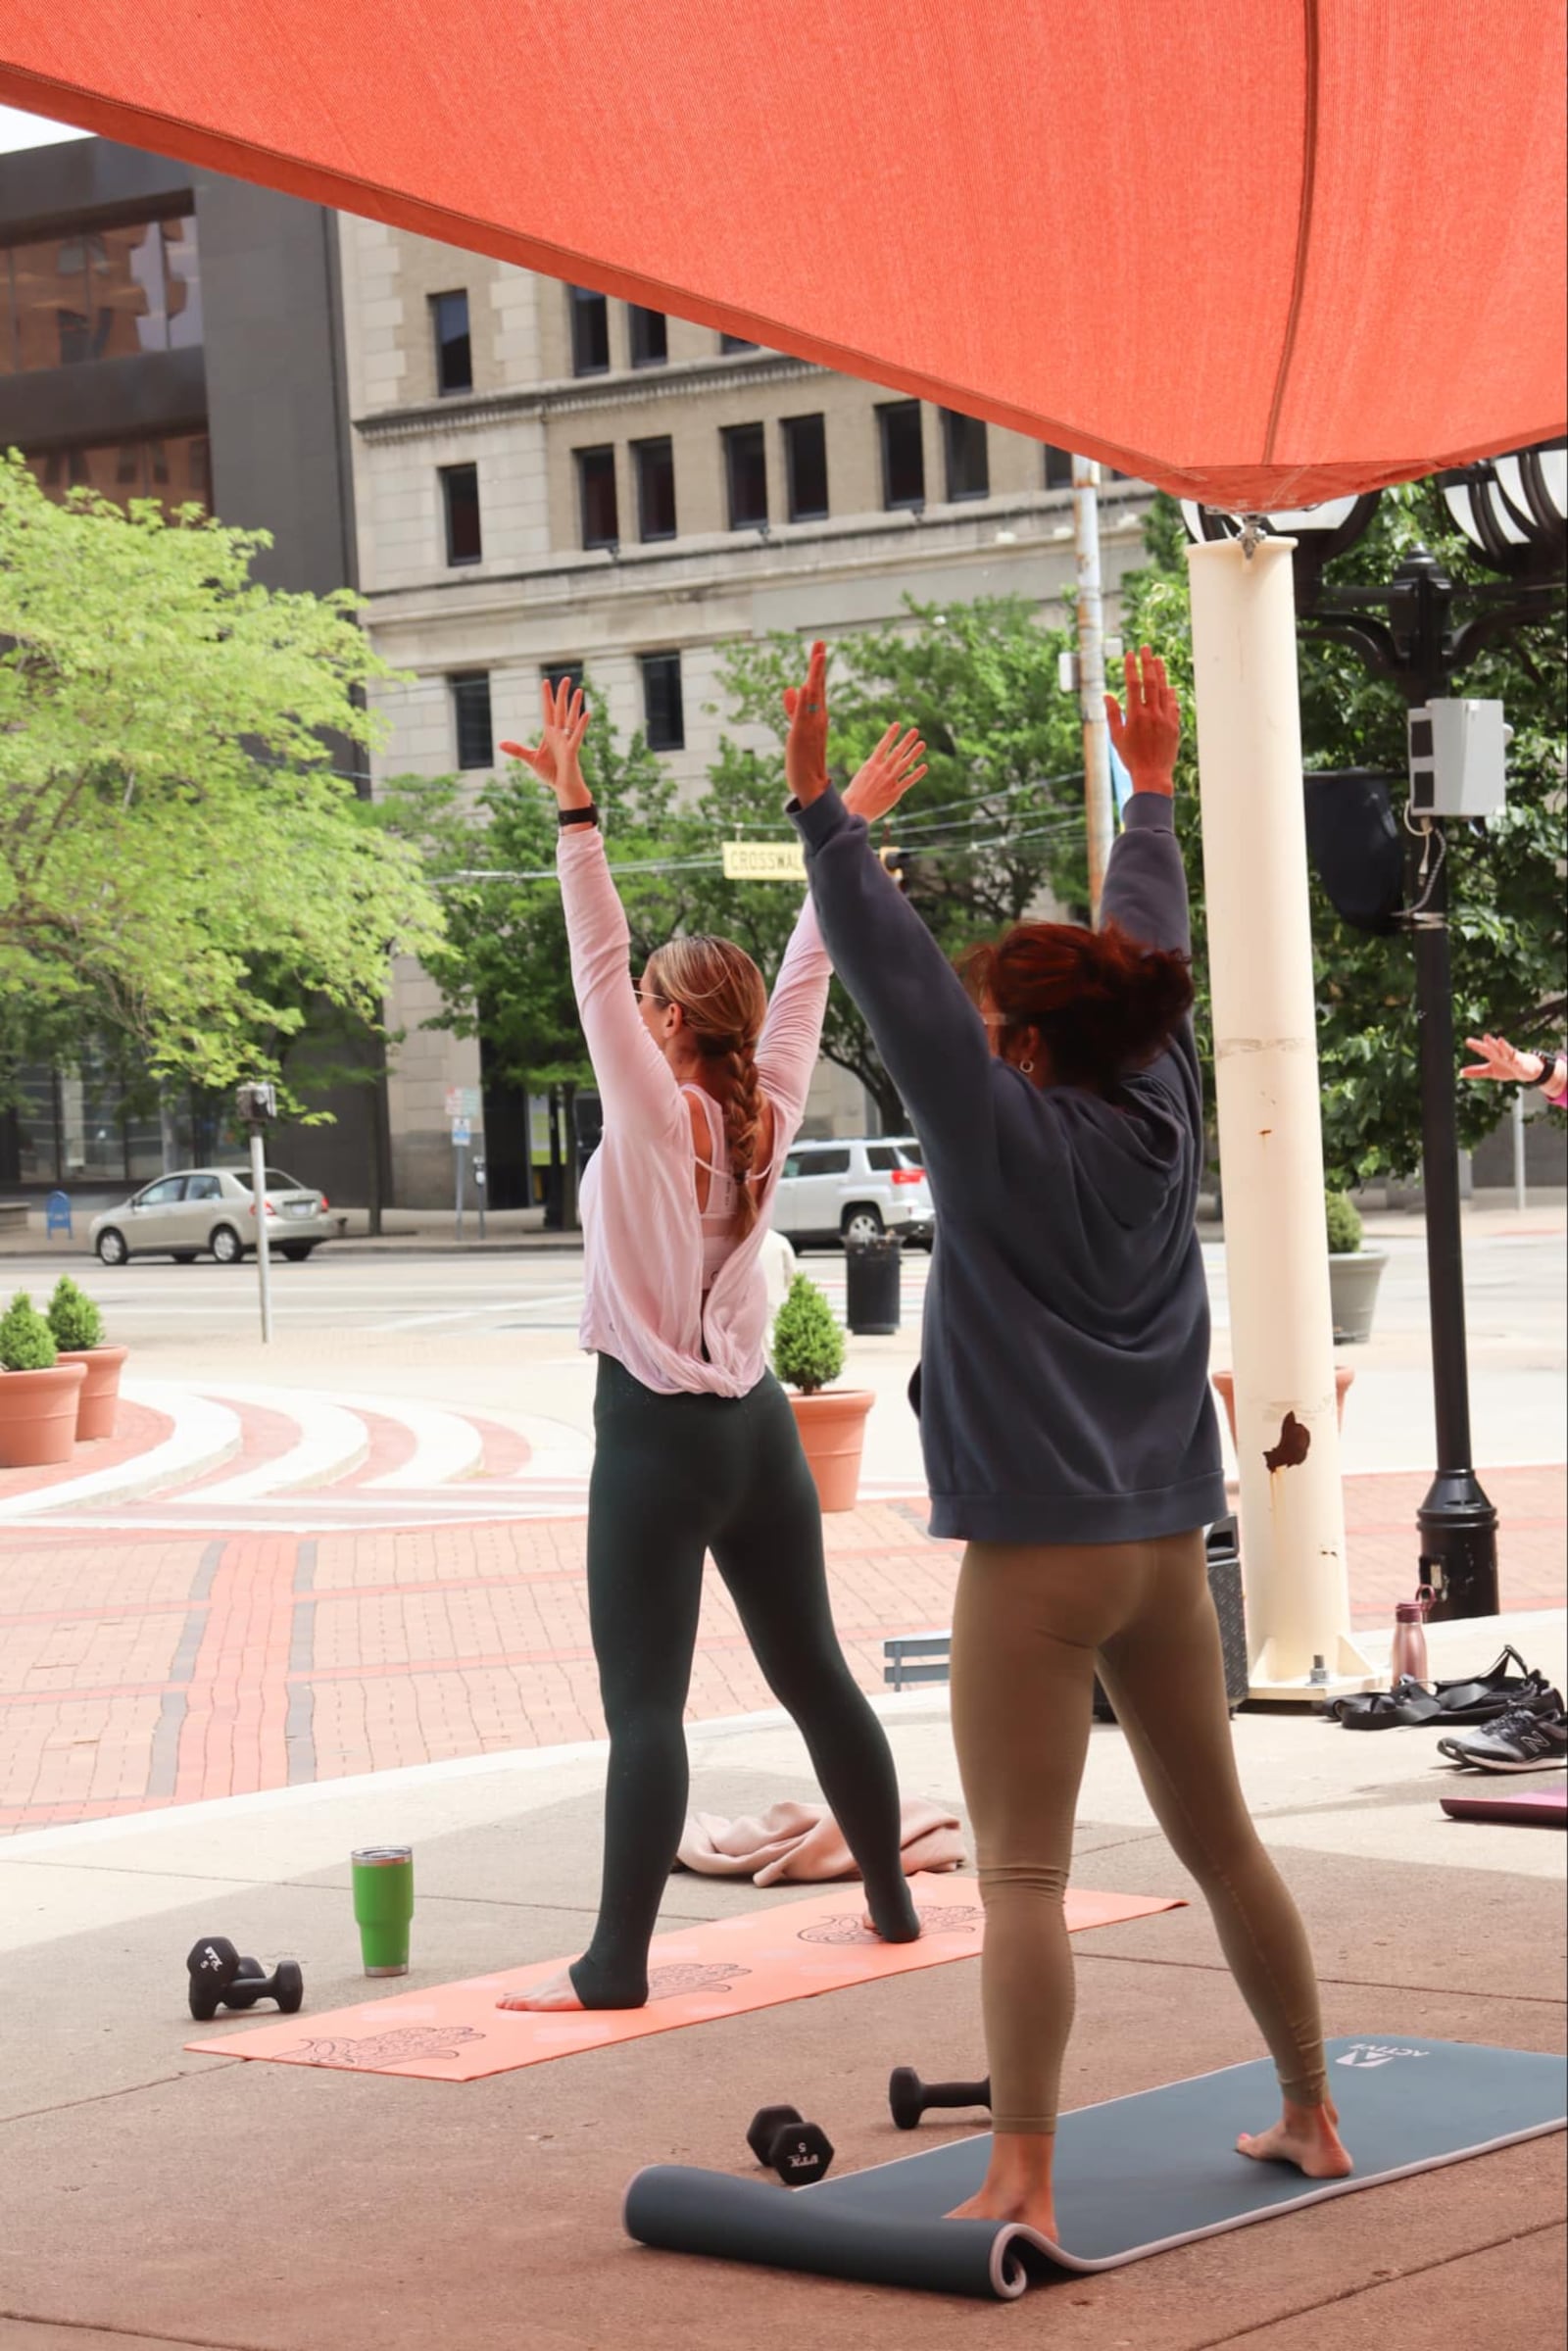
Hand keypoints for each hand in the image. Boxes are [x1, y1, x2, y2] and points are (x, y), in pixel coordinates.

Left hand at [499, 676, 591, 807]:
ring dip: (575, 705)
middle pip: (560, 710)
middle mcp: (559, 734)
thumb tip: (500, 744)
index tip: (545, 682)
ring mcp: (567, 741)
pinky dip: (580, 725)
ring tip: (579, 690)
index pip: (548, 711)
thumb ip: (517, 750)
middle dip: (562, 694)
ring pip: (571, 719)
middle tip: (566, 678)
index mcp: (550, 734)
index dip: (547, 697)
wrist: (562, 788)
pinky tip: (586, 713)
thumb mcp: (531, 759)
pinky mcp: (572, 751)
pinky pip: (577, 736)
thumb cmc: (550, 773)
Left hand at [782, 640, 830, 805]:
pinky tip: (805, 684)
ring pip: (814, 695)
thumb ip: (793, 708)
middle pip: (818, 685)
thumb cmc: (804, 759)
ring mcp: (811, 725)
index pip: (817, 686)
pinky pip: (804, 714)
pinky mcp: (801, 734)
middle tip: (820, 642)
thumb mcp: (796, 728)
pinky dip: (805, 700)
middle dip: (818, 664)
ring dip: (815, 675)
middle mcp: (818, 717)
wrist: (810, 784)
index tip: (819, 647)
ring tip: (818, 655)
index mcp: (817, 715)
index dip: (817, 667)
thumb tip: (789, 687)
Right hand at [843, 722, 927, 822]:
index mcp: (870, 765)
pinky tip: (924, 766)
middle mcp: (881, 771)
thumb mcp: (859, 778)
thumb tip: (877, 765)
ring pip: (904, 764)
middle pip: (896, 752)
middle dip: (907, 741)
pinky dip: (917, 774)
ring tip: (922, 743)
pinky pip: (908, 781)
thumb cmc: (853, 797)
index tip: (897, 724)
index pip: (882, 745)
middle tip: (915, 730)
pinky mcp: (894, 793)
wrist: (853, 812)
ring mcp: (889, 782)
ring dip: (914, 753)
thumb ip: (871, 771)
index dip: (891, 734)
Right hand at [1105, 645, 1179, 795]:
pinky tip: (1168, 686)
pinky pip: (1173, 704)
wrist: (1152, 775)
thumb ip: (1112, 714)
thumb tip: (1106, 695)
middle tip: (1146, 648)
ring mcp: (1165, 718)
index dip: (1131, 667)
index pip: (1133, 684)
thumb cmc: (1130, 758)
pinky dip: (1170, 693)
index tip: (1130, 654)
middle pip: (1151, 681)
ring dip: (1161, 673)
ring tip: (1158, 659)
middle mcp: (1152, 714)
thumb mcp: (1116, 737)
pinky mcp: (1174, 725)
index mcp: (1135, 715)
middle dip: (1148, 662)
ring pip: (1164, 690)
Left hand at [1462, 1033, 1544, 1084]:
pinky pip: (1517, 1060)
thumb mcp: (1490, 1071)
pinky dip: (1515, 1059)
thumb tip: (1460, 1073)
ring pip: (1506, 1051)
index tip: (1468, 1040)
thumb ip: (1476, 1071)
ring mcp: (1511, 1057)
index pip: (1483, 1049)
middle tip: (1485, 1037)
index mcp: (1493, 1055)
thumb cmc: (1507, 1068)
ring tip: (1499, 1040)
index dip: (1476, 1045)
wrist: (1525, 1071)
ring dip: (1503, 1046)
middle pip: (1494, 1048)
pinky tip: (1512, 1057)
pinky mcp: (1519, 1062)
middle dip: (1489, 1043)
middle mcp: (1501, 1054)